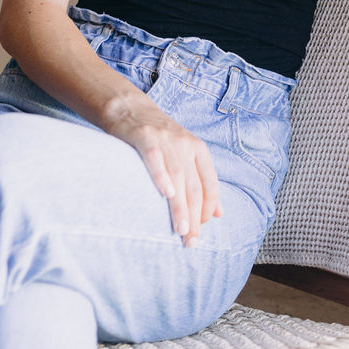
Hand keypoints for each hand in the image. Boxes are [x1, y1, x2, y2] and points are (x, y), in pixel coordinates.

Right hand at [105, 98, 222, 246]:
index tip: (202, 230)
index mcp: (199, 150)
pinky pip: (155, 159)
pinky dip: (162, 176)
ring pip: (178, 177)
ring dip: (180, 206)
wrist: (130, 107)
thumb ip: (201, 181)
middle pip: (195, 186)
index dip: (208, 209)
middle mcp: (186, 145)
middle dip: (195, 216)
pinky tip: (166, 193)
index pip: (210, 184)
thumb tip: (218, 214)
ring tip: (181, 230)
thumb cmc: (158, 138)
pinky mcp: (145, 136)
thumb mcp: (184, 154)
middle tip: (191, 241)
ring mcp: (166, 140)